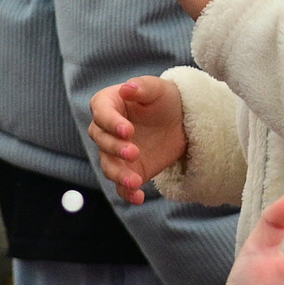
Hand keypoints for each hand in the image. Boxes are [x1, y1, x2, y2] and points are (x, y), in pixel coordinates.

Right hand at [90, 76, 185, 204]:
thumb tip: (126, 89)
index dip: (111, 123)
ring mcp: (115, 153)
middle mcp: (107, 130)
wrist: (181, 121)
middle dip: (115, 148)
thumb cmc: (165, 99)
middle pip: (101, 141)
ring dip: (119, 175)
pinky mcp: (128, 171)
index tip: (128, 130)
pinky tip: (138, 197)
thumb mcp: (158, 88)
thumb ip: (142, 87)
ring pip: (108, 166)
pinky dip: (128, 193)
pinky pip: (121, 185)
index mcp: (108, 105)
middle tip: (134, 152)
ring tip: (135, 181)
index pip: (101, 114)